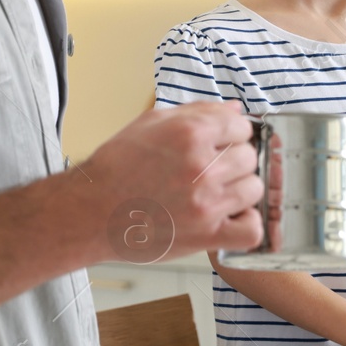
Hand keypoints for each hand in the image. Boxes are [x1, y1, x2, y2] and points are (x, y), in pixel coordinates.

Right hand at [81, 101, 264, 258]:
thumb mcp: (150, 123)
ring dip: (240, 190)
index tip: (222, 144)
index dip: (232, 135)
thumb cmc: (116, 167)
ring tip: (219, 193)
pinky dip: (246, 224)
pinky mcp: (206, 234)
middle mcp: (201, 166)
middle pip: (249, 157)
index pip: (241, 126)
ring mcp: (206, 202)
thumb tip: (235, 110)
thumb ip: (197, 112)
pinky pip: (251, 229)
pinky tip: (229, 217)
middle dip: (235, 161)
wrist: (90, 211)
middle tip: (214, 170)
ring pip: (254, 188)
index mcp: (190, 133)